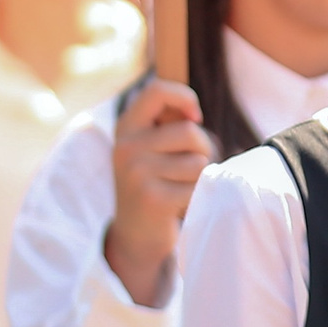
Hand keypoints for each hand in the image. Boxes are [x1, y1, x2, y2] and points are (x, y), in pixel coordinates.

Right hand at [102, 80, 216, 306]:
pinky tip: (179, 205)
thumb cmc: (155, 184)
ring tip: (180, 188)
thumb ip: (168, 124)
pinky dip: (196, 196)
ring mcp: (137, 173)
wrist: (136, 235)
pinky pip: (197, 186)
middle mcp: (126, 148)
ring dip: (199, 176)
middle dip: (202, 149)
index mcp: (125, 128)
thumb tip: (193, 113)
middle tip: (188, 168)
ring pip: (198, 161)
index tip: (196, 116)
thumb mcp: (151, 148)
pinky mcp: (154, 198)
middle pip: (189, 132)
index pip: (156, 91)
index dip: (184, 97)